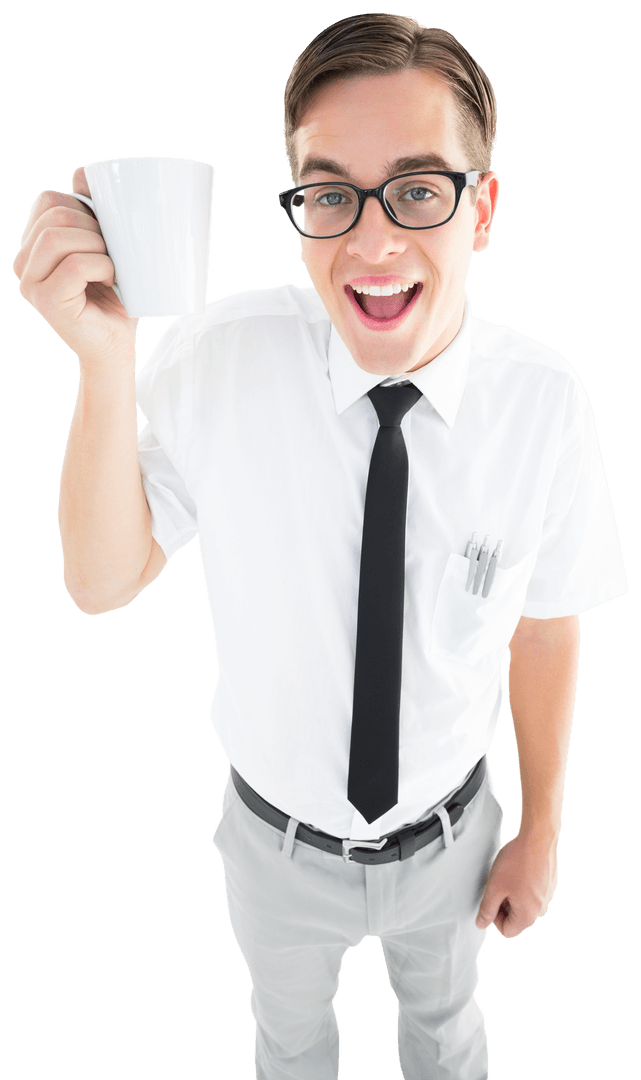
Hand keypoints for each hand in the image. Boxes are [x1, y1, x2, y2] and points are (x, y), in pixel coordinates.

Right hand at [12, 167, 138, 366]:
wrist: (116, 347)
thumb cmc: (114, 297)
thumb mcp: (104, 247)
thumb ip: (91, 212)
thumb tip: (83, 173)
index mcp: (33, 245)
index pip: (49, 201)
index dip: (84, 207)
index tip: (106, 232)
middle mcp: (24, 263)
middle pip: (55, 216)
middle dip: (94, 226)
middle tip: (115, 252)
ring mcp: (31, 284)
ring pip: (59, 236)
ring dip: (98, 245)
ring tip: (113, 266)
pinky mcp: (46, 302)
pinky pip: (75, 265)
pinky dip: (101, 265)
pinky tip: (112, 279)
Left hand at [475, 830, 559, 938]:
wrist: (539, 838)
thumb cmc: (517, 862)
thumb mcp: (495, 887)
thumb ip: (487, 909)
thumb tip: (481, 924)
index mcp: (528, 916)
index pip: (507, 930)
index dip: (494, 917)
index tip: (491, 898)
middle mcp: (541, 910)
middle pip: (516, 918)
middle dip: (504, 904)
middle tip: (497, 884)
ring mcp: (548, 897)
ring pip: (524, 904)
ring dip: (513, 894)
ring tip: (508, 875)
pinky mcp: (550, 884)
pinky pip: (533, 892)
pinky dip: (523, 885)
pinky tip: (518, 869)